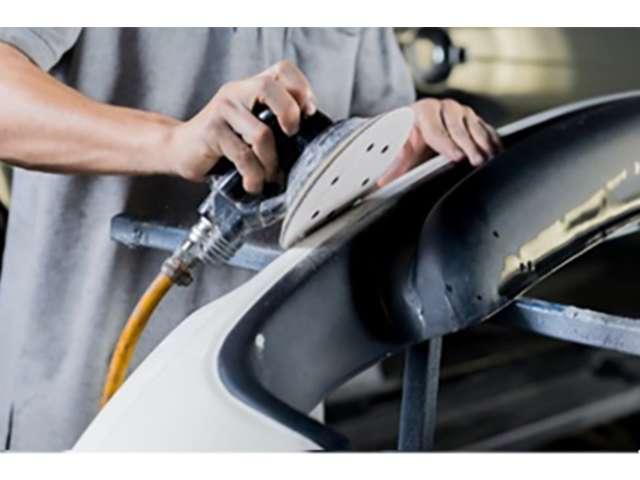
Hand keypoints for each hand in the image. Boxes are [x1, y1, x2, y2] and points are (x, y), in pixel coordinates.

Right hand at [168, 60, 316, 192]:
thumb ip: (273, 123)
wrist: (179, 150)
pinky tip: (252, 184)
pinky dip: (254, 175)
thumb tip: (308, 141)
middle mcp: (236, 92)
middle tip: (292, 138)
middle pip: (269, 88)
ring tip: (269, 177)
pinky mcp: (211, 131)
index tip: (308, 113)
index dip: (301, 87)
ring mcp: (222, 110)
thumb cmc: (222, 143)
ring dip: (271, 162)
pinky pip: (243, 156)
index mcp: (250, 87)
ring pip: (261, 133)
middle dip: (289, 114)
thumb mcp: (250, 126)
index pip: (282, 70)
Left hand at [378, 98, 501, 185]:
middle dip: (467, 144)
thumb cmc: (404, 143)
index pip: (434, 127)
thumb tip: (394, 159)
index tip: (456, 156)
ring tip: (489, 159)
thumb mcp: (396, 149)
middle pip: (458, 125)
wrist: (413, 134)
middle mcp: (443, 108)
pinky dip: (493, 140)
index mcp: (421, 111)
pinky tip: (497, 153)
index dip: (446, 143)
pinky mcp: (473, 121)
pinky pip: (486, 128)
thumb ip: (394, 156)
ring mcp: (460, 113)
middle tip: (475, 160)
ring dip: (483, 143)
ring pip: (475, 125)